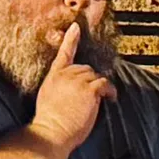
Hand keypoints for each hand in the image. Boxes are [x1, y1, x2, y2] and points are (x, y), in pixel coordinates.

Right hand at [30, 23, 117, 152]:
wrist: (52, 131)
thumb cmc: (50, 121)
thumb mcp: (47, 97)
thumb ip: (59, 87)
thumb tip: (72, 88)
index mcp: (54, 76)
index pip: (64, 53)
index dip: (70, 39)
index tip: (75, 27)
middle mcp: (66, 74)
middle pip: (85, 68)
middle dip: (90, 80)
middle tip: (90, 96)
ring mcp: (77, 81)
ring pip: (96, 76)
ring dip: (100, 87)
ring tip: (101, 100)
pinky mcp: (89, 90)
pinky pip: (105, 84)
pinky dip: (110, 91)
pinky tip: (111, 98)